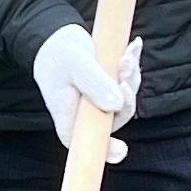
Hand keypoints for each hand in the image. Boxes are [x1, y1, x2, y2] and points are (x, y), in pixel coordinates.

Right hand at [31, 22, 141, 158]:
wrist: (56, 40)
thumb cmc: (59, 55)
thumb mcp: (75, 65)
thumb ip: (94, 84)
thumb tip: (116, 105)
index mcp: (71, 119)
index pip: (87, 142)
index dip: (106, 149)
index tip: (121, 149)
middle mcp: (89, 115)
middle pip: (116, 117)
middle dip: (126, 94)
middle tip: (124, 67)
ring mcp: (102, 102)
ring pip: (125, 98)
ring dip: (131, 75)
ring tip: (126, 54)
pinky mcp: (111, 87)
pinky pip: (128, 81)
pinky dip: (132, 64)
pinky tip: (134, 45)